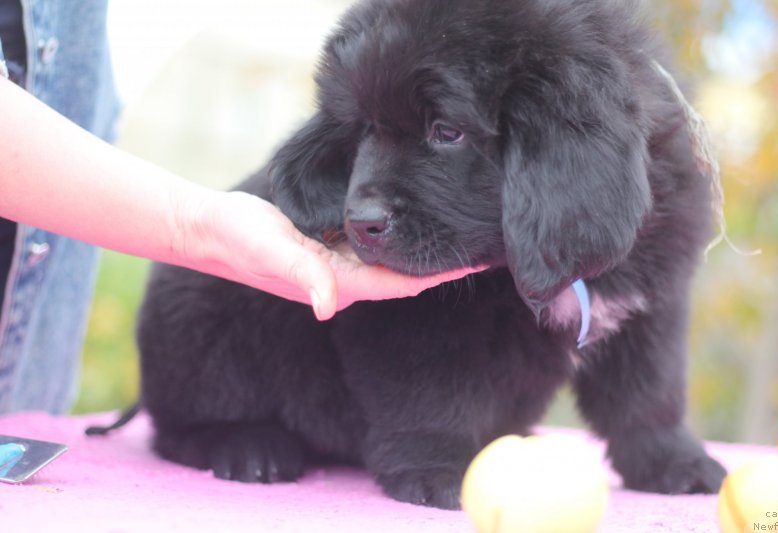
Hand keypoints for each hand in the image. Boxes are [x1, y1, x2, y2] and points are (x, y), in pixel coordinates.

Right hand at [178, 190, 484, 319]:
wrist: (211, 229)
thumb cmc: (237, 239)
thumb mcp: (268, 251)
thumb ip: (300, 274)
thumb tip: (327, 305)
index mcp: (339, 284)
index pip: (402, 284)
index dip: (439, 274)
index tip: (475, 260)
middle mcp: (345, 278)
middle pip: (406, 274)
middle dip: (442, 261)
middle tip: (481, 239)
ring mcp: (338, 264)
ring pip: (392, 260)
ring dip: (423, 249)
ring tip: (458, 227)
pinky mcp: (329, 248)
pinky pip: (372, 246)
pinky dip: (397, 237)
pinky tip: (415, 219)